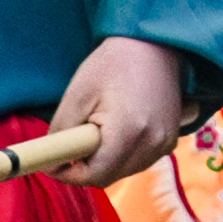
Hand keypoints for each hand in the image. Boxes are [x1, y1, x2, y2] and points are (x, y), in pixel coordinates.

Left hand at [44, 34, 196, 187]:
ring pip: (123, 171)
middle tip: (70, 146)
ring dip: (104, 162)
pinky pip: (139, 161)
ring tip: (96, 131)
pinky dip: (122, 155)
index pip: (94, 175)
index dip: (68, 175)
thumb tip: (51, 160)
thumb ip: (60, 132)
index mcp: (129, 131)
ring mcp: (165, 142)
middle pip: (108, 177)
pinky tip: (117, 131)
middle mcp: (153, 142)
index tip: (53, 164)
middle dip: (85, 168)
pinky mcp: (171, 140)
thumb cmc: (113, 64)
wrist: (155, 45)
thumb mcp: (77, 93)